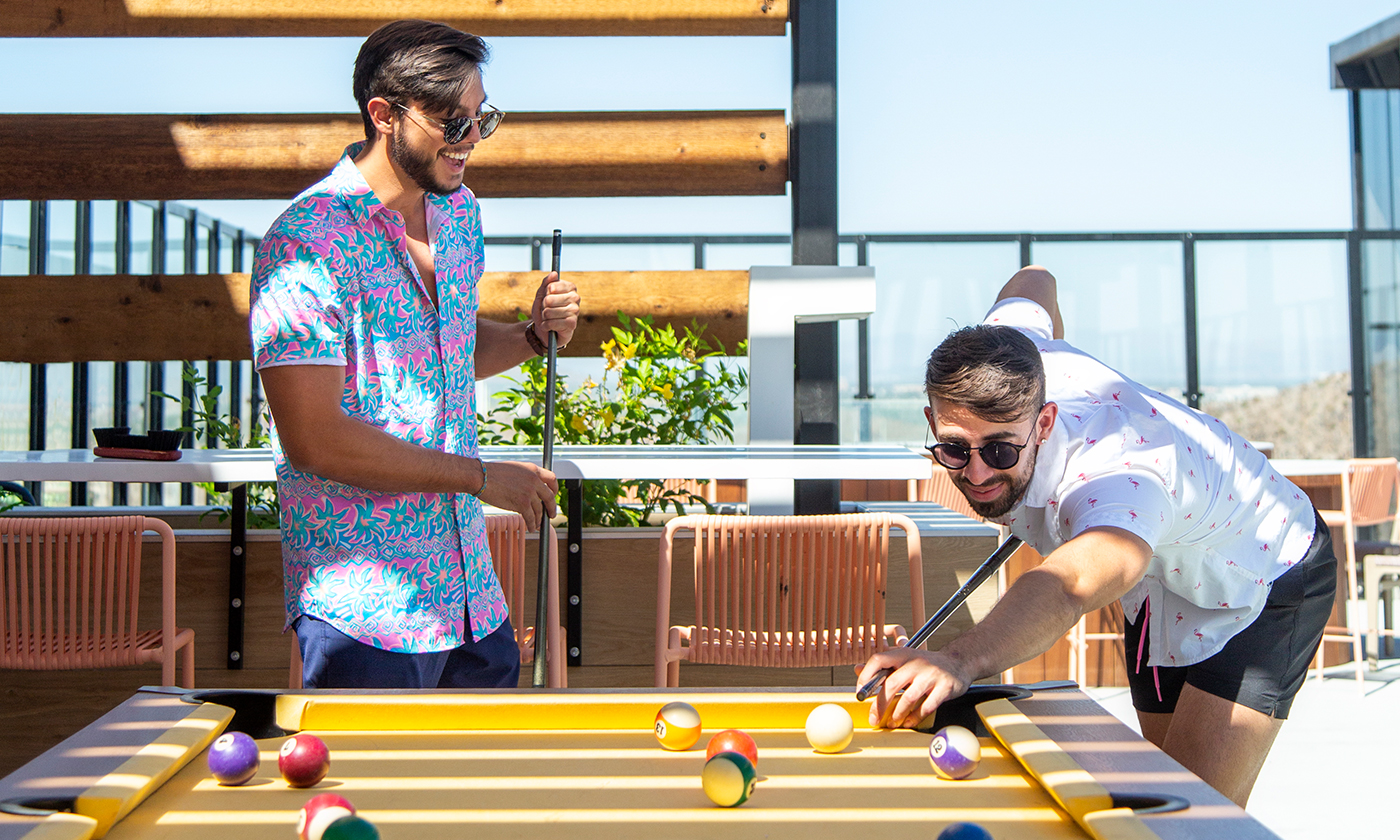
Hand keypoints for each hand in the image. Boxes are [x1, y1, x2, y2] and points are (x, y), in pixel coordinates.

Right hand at [477, 460, 558, 530]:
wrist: (481, 477)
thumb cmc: (491, 473)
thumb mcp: (514, 469)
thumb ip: (525, 477)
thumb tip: (530, 490)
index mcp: (533, 469)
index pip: (552, 479)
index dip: (554, 489)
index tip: (553, 496)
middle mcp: (534, 480)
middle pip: (550, 497)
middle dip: (551, 508)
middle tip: (551, 515)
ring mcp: (529, 492)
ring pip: (539, 510)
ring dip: (538, 519)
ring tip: (536, 524)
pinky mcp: (522, 504)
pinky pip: (531, 517)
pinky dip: (531, 524)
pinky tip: (530, 527)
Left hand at [530, 271, 579, 348]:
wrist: (545, 330)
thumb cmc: (544, 310)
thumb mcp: (541, 295)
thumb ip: (546, 283)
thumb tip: (554, 273)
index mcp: (570, 287)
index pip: (553, 286)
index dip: (545, 293)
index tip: (546, 297)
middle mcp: (575, 298)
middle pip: (549, 300)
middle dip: (543, 307)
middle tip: (546, 310)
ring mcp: (575, 311)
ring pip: (549, 312)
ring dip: (544, 317)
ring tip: (547, 319)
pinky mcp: (572, 323)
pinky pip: (553, 323)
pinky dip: (546, 326)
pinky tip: (548, 326)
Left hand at [855, 648, 972, 729]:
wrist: (958, 662)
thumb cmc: (926, 664)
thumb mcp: (904, 659)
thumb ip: (882, 666)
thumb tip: (857, 669)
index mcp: (903, 654)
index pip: (878, 660)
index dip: (866, 676)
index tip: (860, 693)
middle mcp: (916, 662)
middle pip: (892, 683)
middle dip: (880, 705)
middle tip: (874, 718)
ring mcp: (931, 674)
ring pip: (909, 698)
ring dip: (897, 714)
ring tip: (892, 723)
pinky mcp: (944, 687)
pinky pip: (926, 706)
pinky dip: (915, 717)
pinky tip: (909, 722)